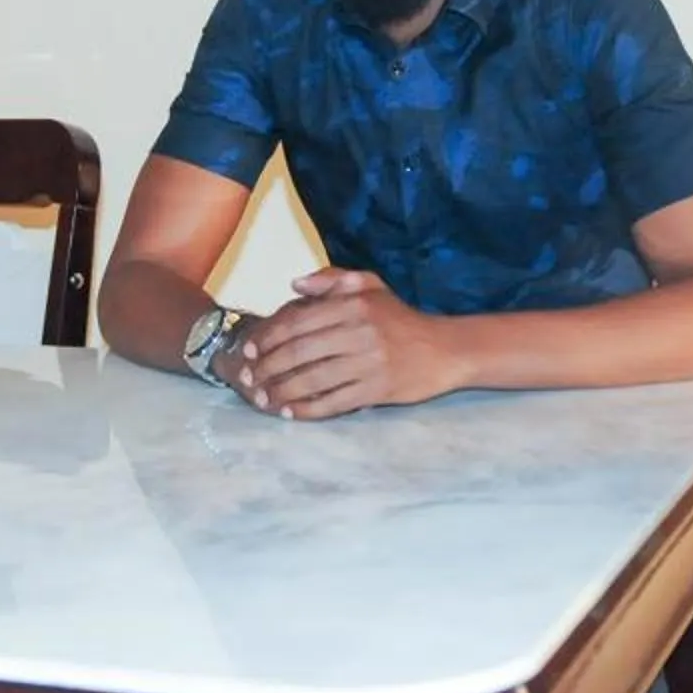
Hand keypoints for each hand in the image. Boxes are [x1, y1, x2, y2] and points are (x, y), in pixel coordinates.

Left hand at [225, 269, 461, 419]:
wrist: (445, 350)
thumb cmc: (402, 318)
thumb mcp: (372, 286)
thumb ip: (332, 279)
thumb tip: (294, 284)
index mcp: (353, 305)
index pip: (298, 321)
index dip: (267, 337)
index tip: (248, 350)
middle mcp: (359, 332)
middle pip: (300, 352)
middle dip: (267, 367)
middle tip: (248, 378)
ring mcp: (369, 363)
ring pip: (313, 380)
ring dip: (281, 392)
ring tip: (262, 399)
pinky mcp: (377, 390)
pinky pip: (334, 402)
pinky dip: (308, 410)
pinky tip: (290, 413)